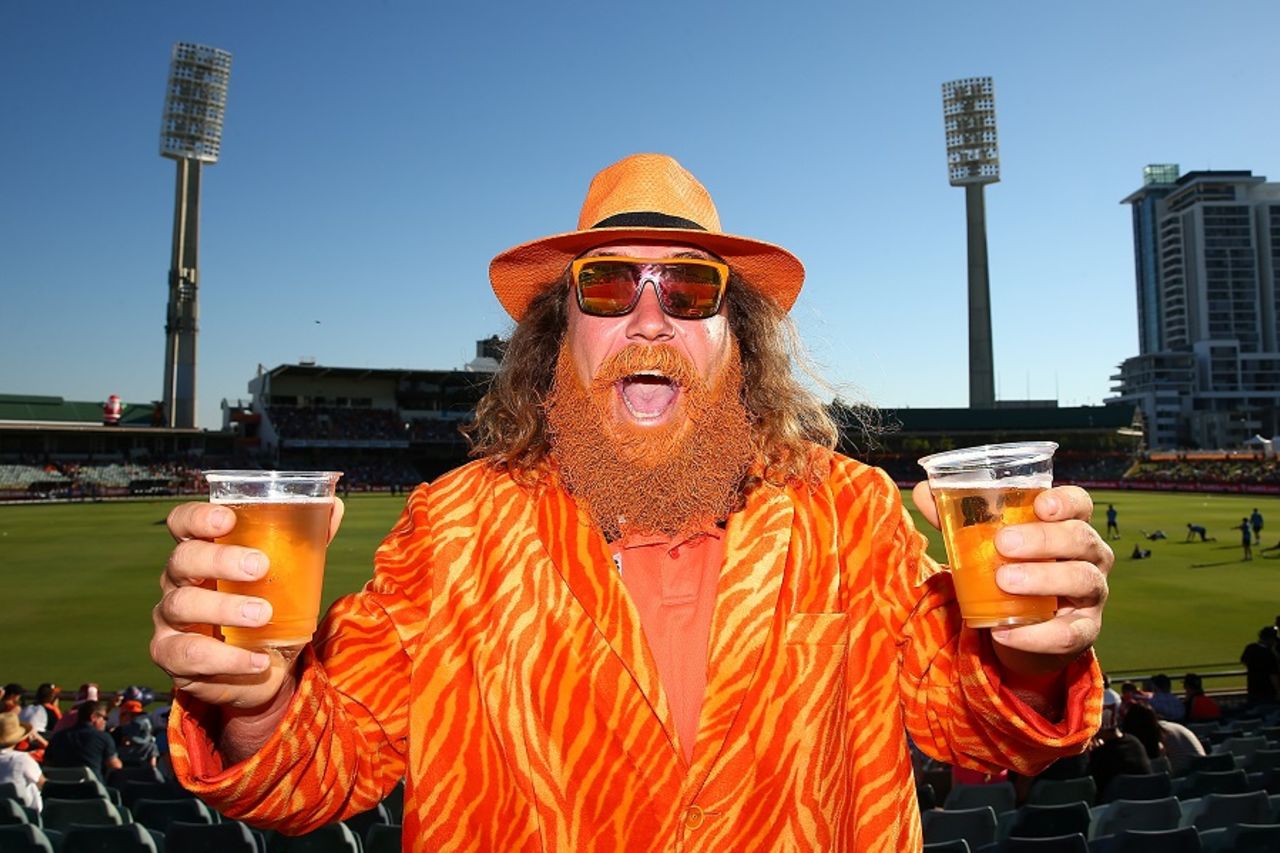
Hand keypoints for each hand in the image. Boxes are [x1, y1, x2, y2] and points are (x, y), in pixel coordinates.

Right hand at [150, 500, 344, 709]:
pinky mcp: (172, 655)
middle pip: (183, 559)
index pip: (183, 523)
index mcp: (203, 552)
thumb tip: (334, 505)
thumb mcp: (289, 573)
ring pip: (182, 605)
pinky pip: (190, 655)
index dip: (197, 517)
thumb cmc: (269, 606)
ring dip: (224, 608)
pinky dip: (227, 659)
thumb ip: (307, 540)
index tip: (227, 519)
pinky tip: (259, 660)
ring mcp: (170, 619)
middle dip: (219, 560)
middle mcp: (179, 581)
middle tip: (259, 567)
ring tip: (264, 613)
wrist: (263, 665)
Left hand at [912, 482, 1111, 672]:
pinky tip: (1003, 630)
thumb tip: (922, 491)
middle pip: (1081, 539)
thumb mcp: (984, 544)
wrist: (1019, 628)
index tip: (1040, 505)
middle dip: (1044, 539)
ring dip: (1043, 578)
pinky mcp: (1084, 631)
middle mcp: (1089, 556)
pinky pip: (1069, 633)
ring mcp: (1092, 594)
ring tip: (1003, 581)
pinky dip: (1036, 634)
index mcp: (1068, 525)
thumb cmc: (1008, 570)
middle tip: (1003, 544)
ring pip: (1083, 580)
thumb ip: (957, 518)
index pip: (1080, 504)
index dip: (1065, 501)